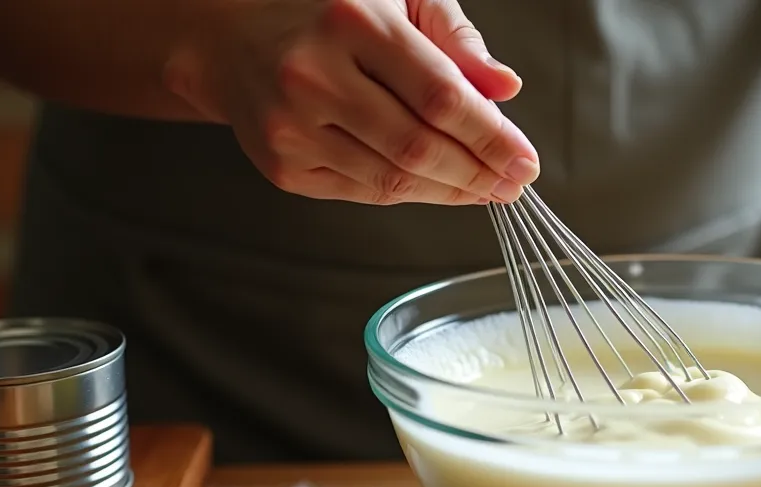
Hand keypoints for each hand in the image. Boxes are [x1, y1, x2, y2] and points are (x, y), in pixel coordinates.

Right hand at [165, 0, 538, 205]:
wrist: (233, 37)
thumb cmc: (331, 13)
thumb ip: (455, 38)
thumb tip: (506, 88)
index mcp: (352, 22)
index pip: (440, 94)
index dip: (492, 136)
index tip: (526, 160)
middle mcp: (313, 75)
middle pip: (418, 145)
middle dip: (479, 172)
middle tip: (514, 183)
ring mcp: (290, 125)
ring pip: (393, 178)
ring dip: (451, 191)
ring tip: (487, 188)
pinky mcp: (281, 165)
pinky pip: (364, 193)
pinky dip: (411, 194)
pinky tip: (440, 186)